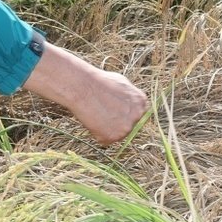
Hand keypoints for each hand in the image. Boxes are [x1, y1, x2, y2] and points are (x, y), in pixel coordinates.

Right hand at [21, 42, 147, 145]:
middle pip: (131, 127)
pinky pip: (107, 141)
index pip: (140, 115)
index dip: (125, 113)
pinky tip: (91, 120)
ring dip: (106, 128)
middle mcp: (138, 114)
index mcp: (141, 101)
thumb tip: (138, 100)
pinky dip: (98, 134)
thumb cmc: (96, 79)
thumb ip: (129, 92)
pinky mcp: (114, 135)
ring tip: (95, 113)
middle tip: (102, 112)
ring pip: (119, 135)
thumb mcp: (119, 81)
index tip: (113, 109)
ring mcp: (127, 126)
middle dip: (118, 122)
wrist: (79, 85)